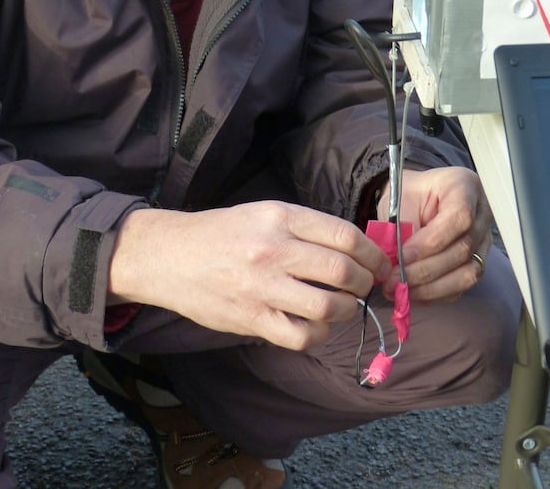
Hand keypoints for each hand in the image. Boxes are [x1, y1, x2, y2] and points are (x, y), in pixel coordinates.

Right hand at [108, 200, 392, 349]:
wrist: (169, 256)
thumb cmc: (220, 233)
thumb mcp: (261, 213)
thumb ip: (303, 228)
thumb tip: (353, 250)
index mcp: (279, 216)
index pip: (344, 235)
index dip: (373, 253)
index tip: (380, 264)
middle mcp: (273, 248)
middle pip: (343, 271)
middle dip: (366, 283)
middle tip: (366, 287)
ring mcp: (262, 286)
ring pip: (328, 307)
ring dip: (346, 311)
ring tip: (343, 307)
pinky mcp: (251, 318)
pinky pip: (301, 336)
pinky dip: (318, 335)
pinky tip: (316, 326)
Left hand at [379, 166, 492, 301]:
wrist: (418, 198)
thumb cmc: (410, 194)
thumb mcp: (401, 200)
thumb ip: (402, 228)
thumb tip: (397, 264)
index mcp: (464, 187)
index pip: (460, 217)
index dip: (430, 242)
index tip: (402, 255)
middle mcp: (482, 213)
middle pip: (463, 249)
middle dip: (425, 270)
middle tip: (394, 279)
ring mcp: (483, 240)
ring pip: (468, 273)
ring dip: (431, 288)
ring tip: (401, 290)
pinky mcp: (477, 261)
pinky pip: (463, 285)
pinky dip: (436, 293)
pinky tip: (413, 293)